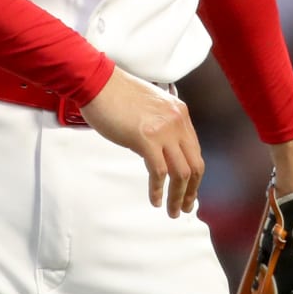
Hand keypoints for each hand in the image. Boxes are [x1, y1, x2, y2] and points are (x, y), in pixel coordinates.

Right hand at [81, 67, 203, 217]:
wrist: (98, 82)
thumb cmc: (115, 94)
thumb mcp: (150, 107)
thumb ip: (159, 126)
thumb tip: (158, 151)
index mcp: (179, 113)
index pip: (195, 150)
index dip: (194, 174)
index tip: (189, 189)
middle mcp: (177, 121)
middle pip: (195, 164)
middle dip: (192, 190)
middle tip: (185, 207)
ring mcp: (164, 130)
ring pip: (181, 172)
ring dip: (178, 196)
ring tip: (172, 210)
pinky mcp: (146, 139)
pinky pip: (159, 172)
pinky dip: (158, 190)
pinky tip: (155, 200)